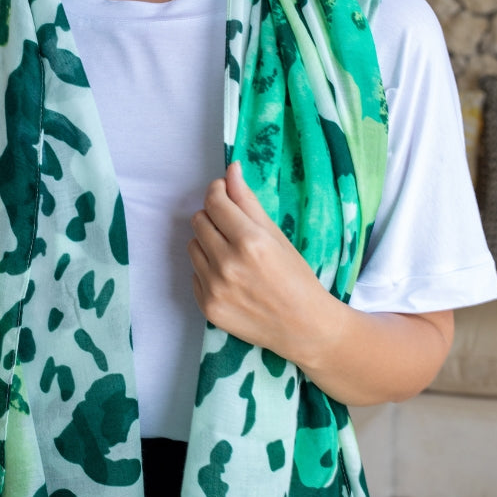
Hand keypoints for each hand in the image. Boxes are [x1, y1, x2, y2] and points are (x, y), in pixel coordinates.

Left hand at [188, 160, 328, 363]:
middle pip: (198, 221)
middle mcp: (228, 264)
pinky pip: (193, 273)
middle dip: (213, 217)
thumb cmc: (296, 277)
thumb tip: (231, 169)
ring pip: (192, 245)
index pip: (214, 202)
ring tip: (231, 254)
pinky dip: (207, 270)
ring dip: (207, 243)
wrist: (304, 327)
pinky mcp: (207, 307)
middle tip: (232, 227)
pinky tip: (229, 278)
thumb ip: (248, 201)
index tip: (223, 192)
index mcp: (250, 241)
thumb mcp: (276, 235)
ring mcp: (214, 288)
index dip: (217, 191)